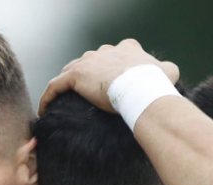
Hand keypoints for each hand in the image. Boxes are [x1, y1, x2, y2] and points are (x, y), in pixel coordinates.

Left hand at [38, 39, 179, 114]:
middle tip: (83, 94)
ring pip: (70, 71)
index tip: (106, 81)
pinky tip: (43, 109)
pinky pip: (55, 86)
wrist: (141, 89)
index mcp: (126, 48)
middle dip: (85, 75)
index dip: (108, 66)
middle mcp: (105, 51)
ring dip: (65, 84)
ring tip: (62, 100)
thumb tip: (169, 72)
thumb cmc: (155, 83)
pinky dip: (48, 97)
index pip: (113, 53)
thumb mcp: (168, 71)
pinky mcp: (75, 76)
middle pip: (89, 61)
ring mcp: (88, 62)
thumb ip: (166, 69)